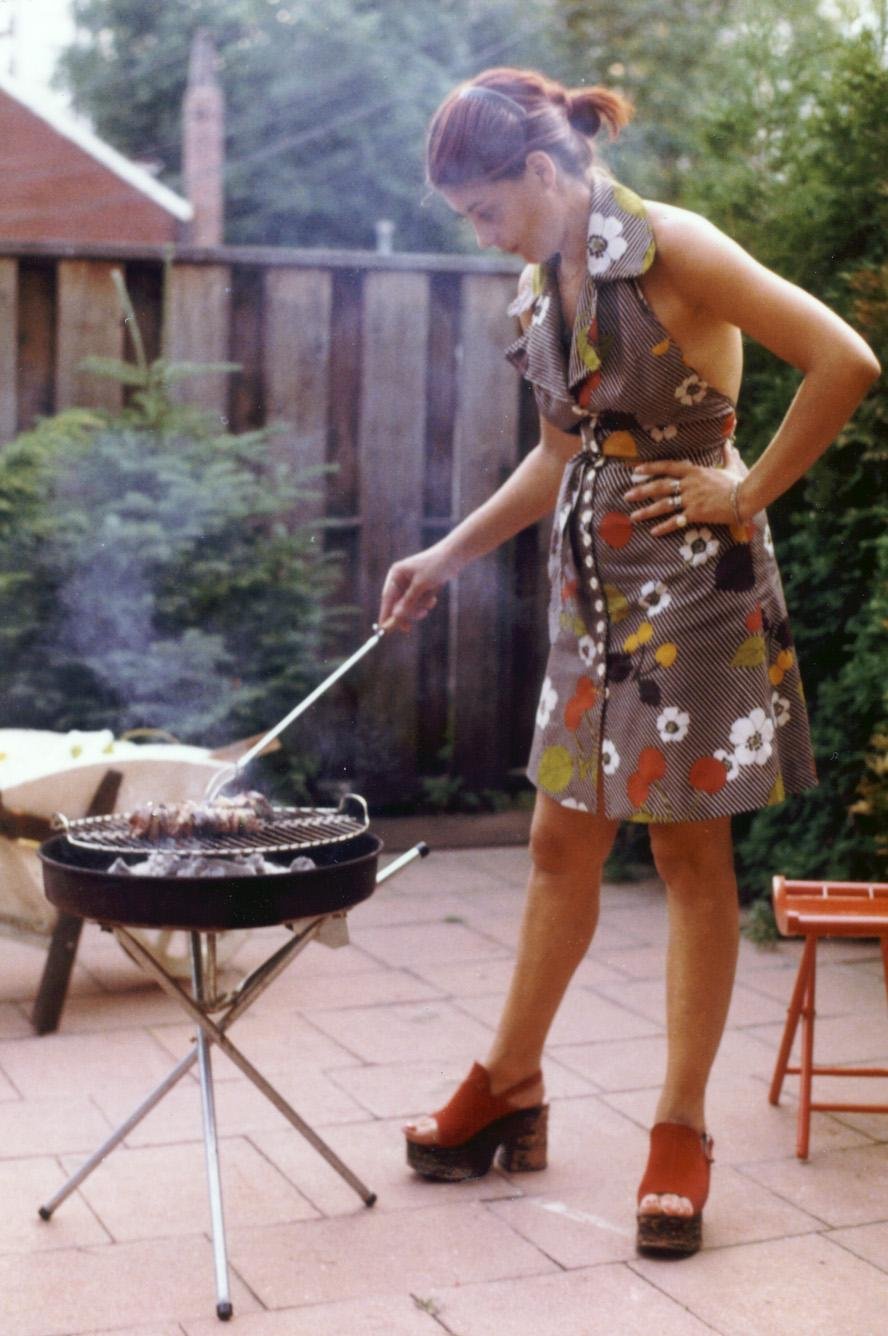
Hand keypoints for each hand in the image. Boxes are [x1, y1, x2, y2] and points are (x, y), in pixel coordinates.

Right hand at [379, 543, 456, 629]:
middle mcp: (401, 579)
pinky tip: (433, 599)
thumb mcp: (421, 585)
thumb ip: (408, 601)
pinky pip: (419, 602)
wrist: (455, 556)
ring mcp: (411, 583)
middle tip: (408, 629)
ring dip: (418, 608)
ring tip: (429, 604)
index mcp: (396, 574)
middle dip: (405, 613)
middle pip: (397, 603)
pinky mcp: (422, 587)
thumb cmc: (436, 566)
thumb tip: (395, 616)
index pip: (387, 597)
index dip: (385, 613)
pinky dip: (425, 603)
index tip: (383, 628)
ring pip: (410, 605)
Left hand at [623, 453, 744, 536]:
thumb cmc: (739, 481)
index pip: (667, 467)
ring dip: (647, 511)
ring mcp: (691, 499)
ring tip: (633, 516)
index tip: (636, 470)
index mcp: (694, 471)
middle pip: (660, 486)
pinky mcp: (696, 513)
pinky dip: (664, 527)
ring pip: (663, 505)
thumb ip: (726, 454)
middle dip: (641, 491)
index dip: (650, 468)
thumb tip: (729, 442)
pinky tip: (653, 532)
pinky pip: (676, 521)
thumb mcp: (730, 465)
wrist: (746, 496)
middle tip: (626, 495)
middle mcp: (688, 484)